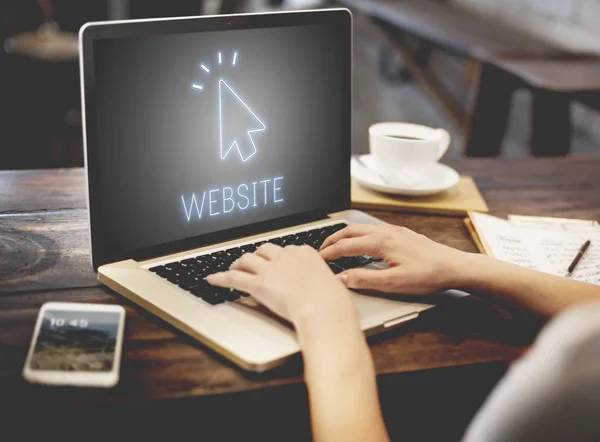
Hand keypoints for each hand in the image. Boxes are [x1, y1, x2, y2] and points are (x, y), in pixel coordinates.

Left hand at [207, 244, 355, 325]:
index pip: (288, 249)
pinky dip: (221, 278)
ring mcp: (270, 269)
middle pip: (265, 250)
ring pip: (247, 259)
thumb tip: (328, 289)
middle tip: (254, 262)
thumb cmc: (331, 300)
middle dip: (258, 255)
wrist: (323, 307)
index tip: (278, 262)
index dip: (279, 257)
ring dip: (239, 263)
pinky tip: (212, 279)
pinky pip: (234, 278)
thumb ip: (324, 282)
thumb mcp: (333, 284)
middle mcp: (285, 257)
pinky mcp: (258, 284)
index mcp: (305, 253)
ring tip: (234, 267)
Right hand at [319, 224, 473, 294]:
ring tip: (336, 245)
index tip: (317, 260)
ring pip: (361, 228)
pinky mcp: (402, 233)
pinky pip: (373, 229)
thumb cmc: (427, 275)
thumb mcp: (393, 283)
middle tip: (320, 250)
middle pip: (350, 231)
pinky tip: (361, 244)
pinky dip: (359, 235)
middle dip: (332, 239)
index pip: (346, 246)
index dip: (329, 253)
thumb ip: (364, 279)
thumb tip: (341, 278)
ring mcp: (394, 231)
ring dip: (345, 236)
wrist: (454, 267)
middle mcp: (385, 232)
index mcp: (381, 242)